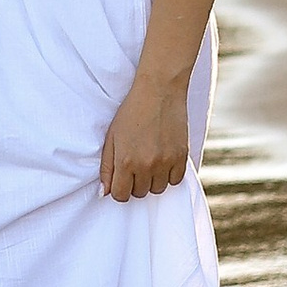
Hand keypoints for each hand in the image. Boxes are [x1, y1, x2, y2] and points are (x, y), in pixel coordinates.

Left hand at [99, 69, 190, 201]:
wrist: (159, 91)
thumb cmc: (131, 112)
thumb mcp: (112, 137)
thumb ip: (107, 167)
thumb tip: (104, 193)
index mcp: (125, 161)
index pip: (121, 195)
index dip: (119, 188)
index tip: (122, 177)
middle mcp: (146, 165)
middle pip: (140, 193)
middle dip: (135, 183)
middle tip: (135, 163)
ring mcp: (166, 162)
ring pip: (158, 189)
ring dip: (152, 180)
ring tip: (150, 160)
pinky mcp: (181, 156)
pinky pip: (175, 181)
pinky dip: (169, 175)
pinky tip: (163, 160)